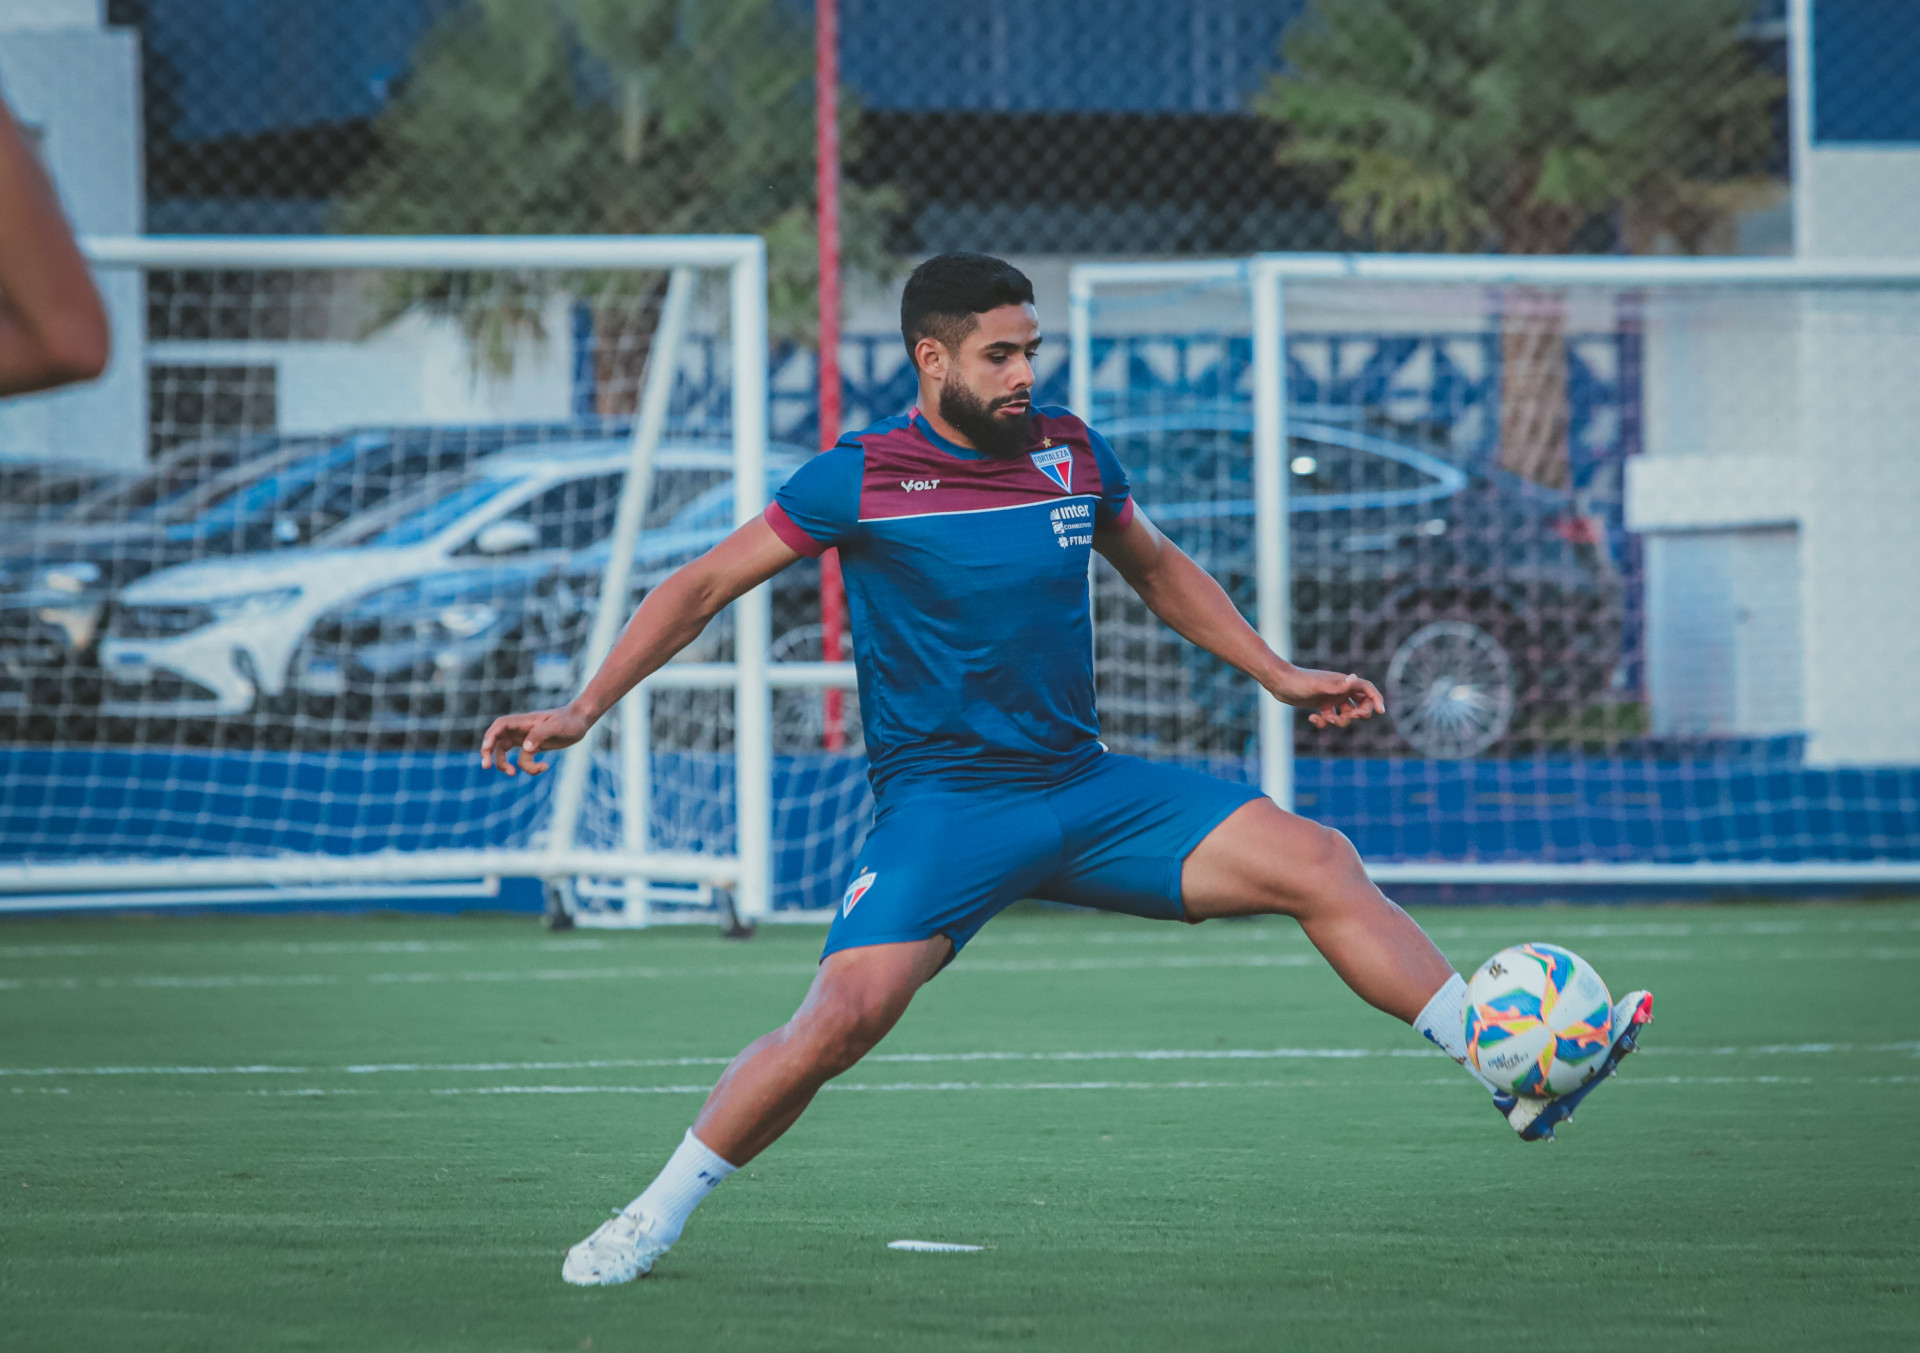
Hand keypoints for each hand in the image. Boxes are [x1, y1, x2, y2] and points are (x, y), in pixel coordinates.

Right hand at [480, 703, 592, 776]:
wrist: (581, 720)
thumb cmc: (570, 720)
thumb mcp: (557, 727)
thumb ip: (540, 735)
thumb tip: (525, 748)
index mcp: (524, 722)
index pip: (500, 726)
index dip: (489, 736)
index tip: (486, 748)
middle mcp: (521, 729)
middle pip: (496, 740)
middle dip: (488, 752)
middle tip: (486, 766)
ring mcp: (526, 738)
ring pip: (505, 751)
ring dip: (505, 764)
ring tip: (513, 774)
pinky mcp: (533, 746)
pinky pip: (523, 759)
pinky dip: (529, 767)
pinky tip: (544, 767)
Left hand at [1267, 665, 1384, 729]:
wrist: (1279, 682)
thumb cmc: (1298, 681)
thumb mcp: (1317, 685)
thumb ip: (1336, 685)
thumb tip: (1354, 679)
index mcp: (1343, 682)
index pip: (1367, 689)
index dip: (1376, 699)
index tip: (1381, 712)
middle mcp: (1340, 689)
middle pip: (1361, 703)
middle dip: (1359, 714)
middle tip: (1350, 717)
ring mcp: (1331, 697)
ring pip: (1346, 713)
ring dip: (1341, 721)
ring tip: (1327, 720)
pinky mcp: (1321, 704)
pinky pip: (1331, 717)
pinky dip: (1325, 722)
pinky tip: (1313, 719)